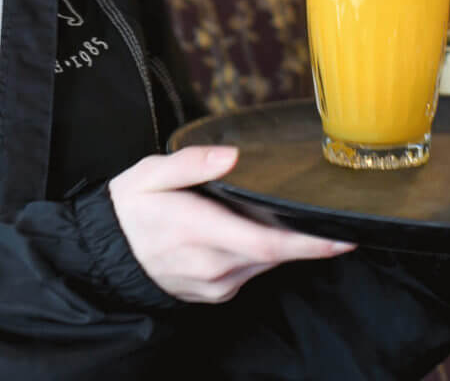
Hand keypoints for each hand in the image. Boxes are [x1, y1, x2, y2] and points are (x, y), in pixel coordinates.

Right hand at [107, 146, 354, 303]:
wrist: (106, 253)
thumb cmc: (131, 207)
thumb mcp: (152, 172)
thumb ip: (192, 163)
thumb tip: (231, 155)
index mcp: (199, 230)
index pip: (267, 243)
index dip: (309, 244)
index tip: (343, 237)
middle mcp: (211, 264)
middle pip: (274, 256)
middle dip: (306, 240)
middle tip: (334, 220)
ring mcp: (215, 285)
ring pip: (264, 265)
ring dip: (280, 244)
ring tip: (286, 217)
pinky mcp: (216, 293)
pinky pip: (250, 273)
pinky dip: (260, 254)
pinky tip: (250, 233)